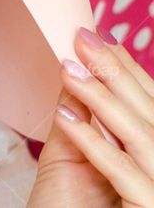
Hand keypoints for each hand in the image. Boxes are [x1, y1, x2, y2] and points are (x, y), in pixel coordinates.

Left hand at [27, 26, 153, 206]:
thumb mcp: (84, 163)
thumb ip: (92, 124)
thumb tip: (80, 73)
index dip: (131, 73)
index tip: (103, 40)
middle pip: (151, 115)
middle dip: (116, 74)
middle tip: (82, 39)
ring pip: (141, 138)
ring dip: (102, 100)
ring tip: (68, 69)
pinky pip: (125, 174)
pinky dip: (95, 143)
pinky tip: (67, 118)